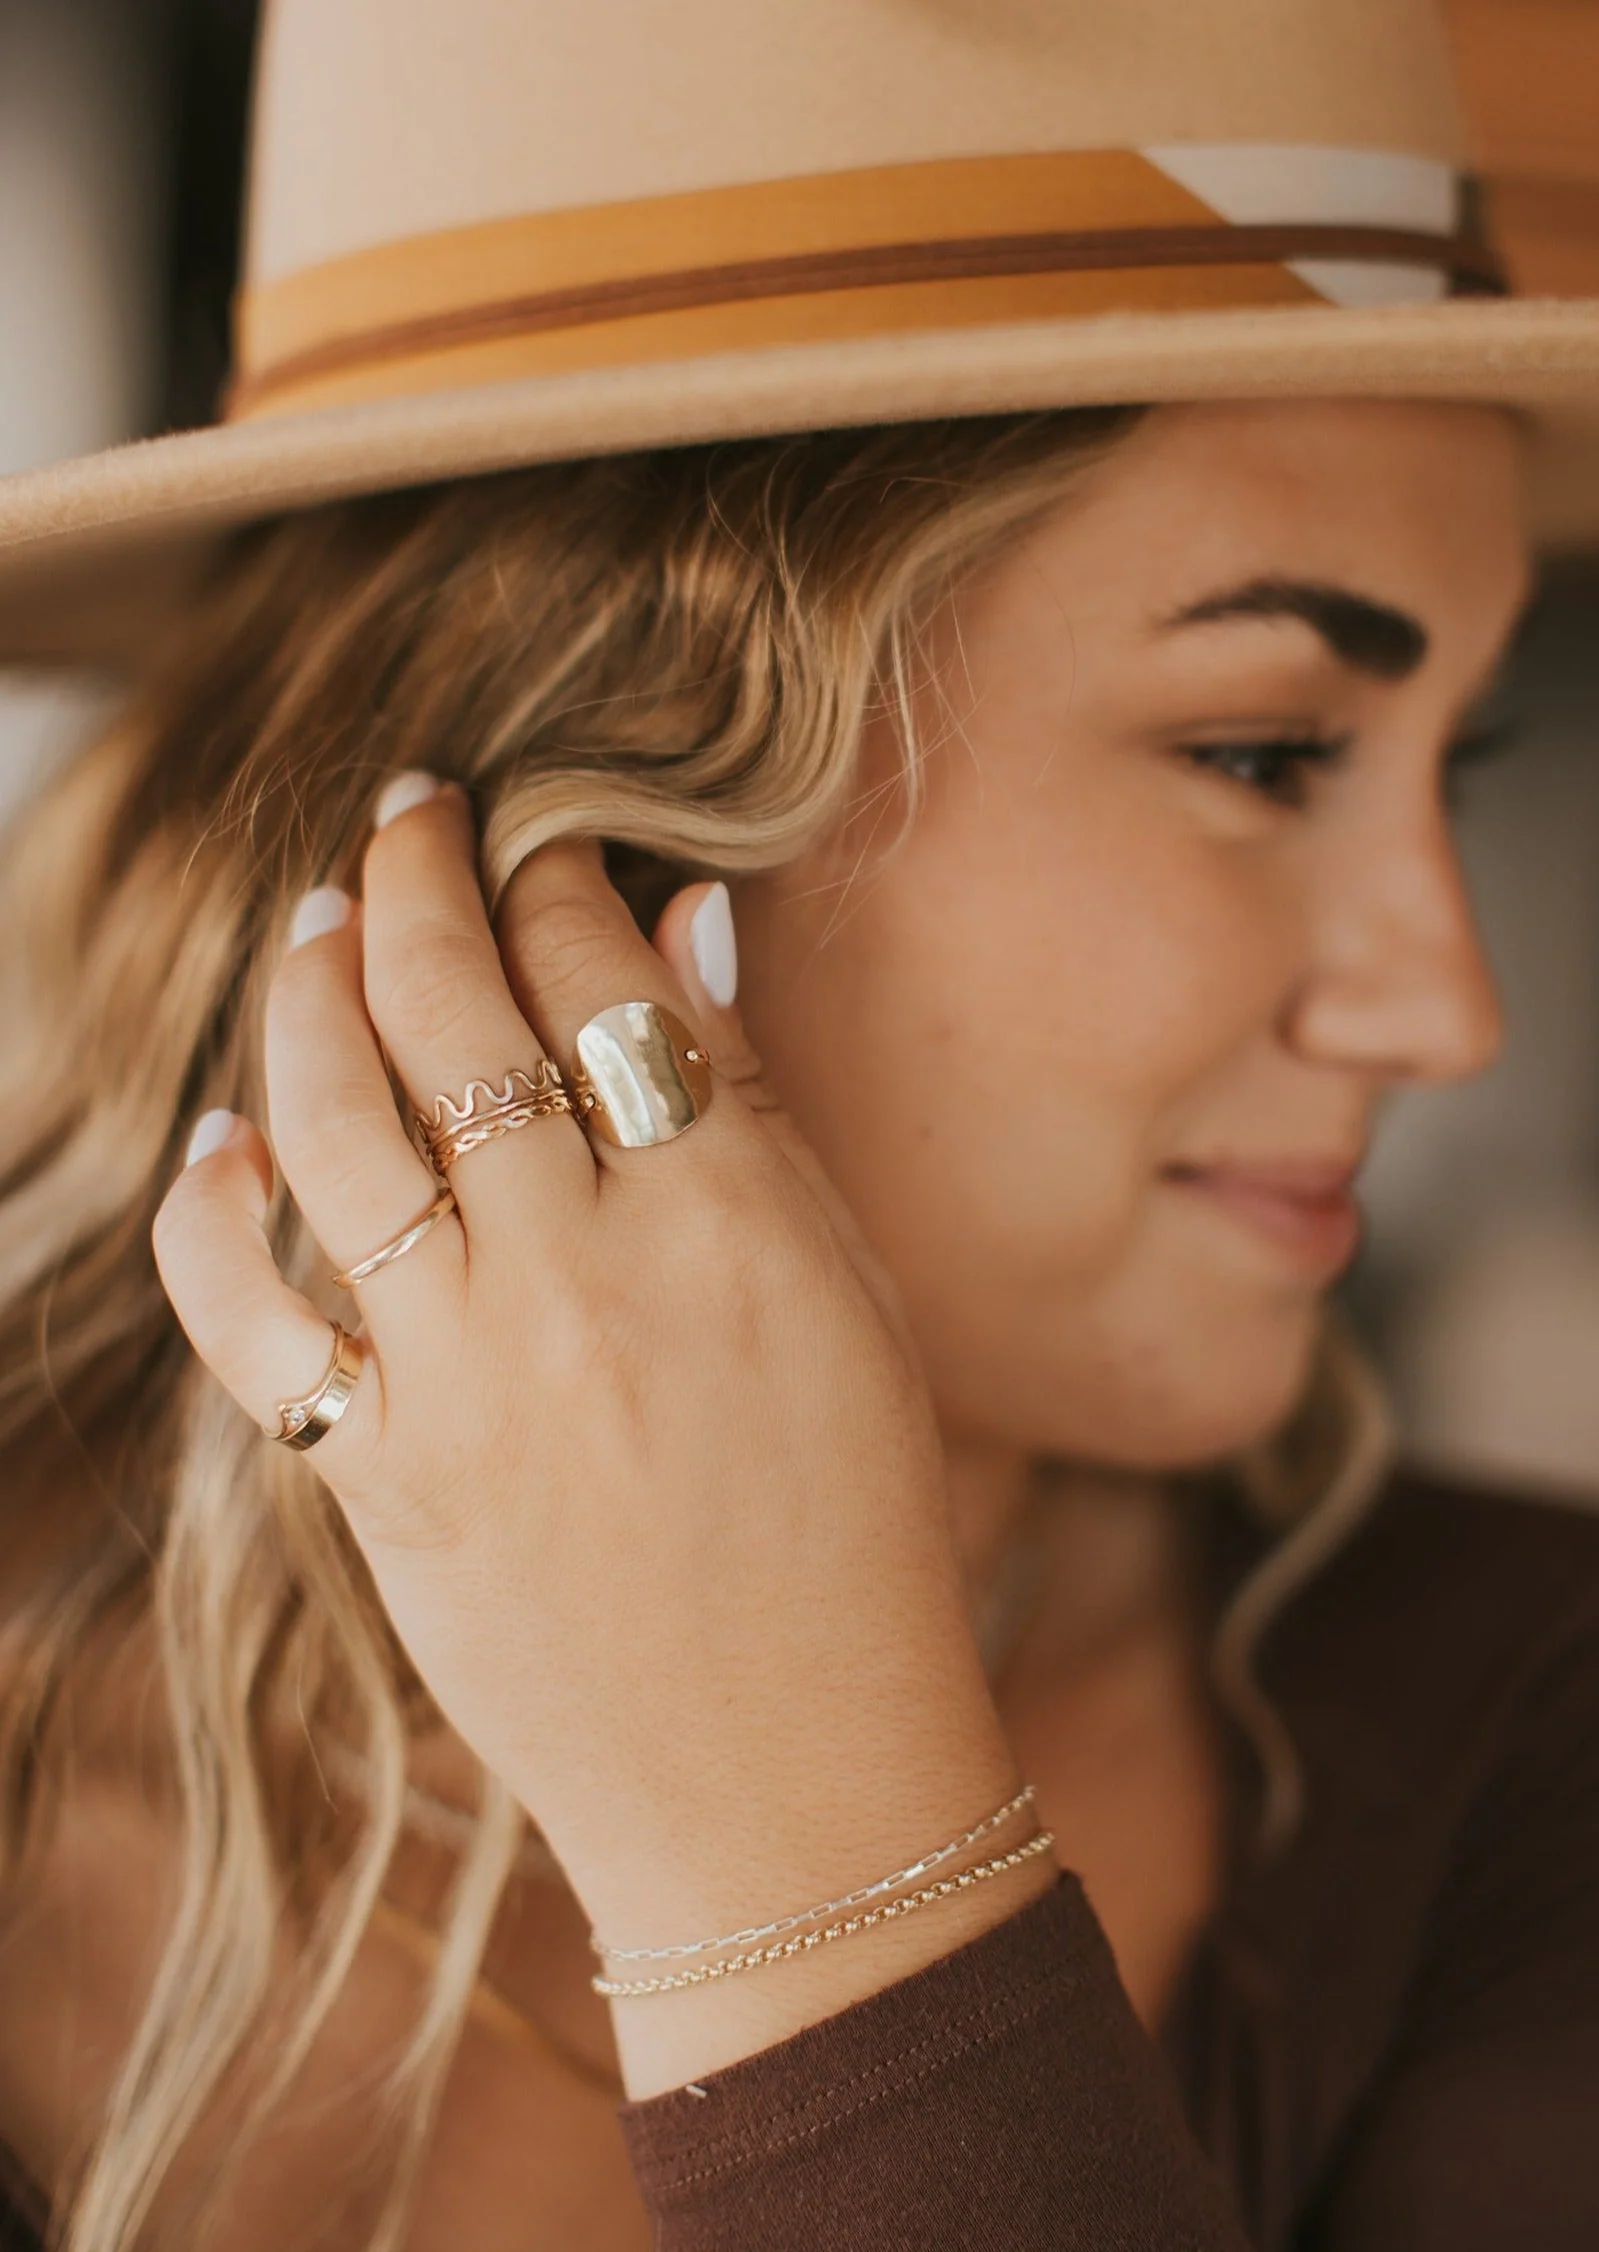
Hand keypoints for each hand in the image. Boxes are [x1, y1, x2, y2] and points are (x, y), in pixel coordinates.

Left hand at [153, 775, 1040, 2091]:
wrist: (790, 1782)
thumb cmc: (857, 1534)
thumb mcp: (850, 1301)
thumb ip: (754, 1109)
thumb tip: (679, 929)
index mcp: (734, 1221)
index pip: (602, 980)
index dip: (558, 879)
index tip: (541, 846)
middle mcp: (586, 1275)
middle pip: (453, 1008)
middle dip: (416, 874)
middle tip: (407, 812)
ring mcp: (469, 1377)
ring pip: (334, 1116)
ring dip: (307, 988)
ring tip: (315, 918)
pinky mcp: (379, 1476)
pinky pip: (252, 1309)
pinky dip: (219, 1206)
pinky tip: (226, 1137)